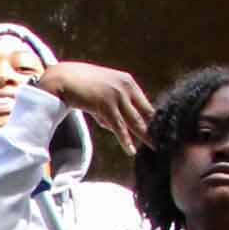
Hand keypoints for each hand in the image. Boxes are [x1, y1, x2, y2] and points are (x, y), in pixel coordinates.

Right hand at [35, 60, 154, 154]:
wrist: (63, 78)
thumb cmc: (81, 85)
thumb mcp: (102, 92)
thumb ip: (112, 108)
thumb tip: (115, 128)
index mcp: (128, 82)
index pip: (146, 104)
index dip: (154, 120)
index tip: (161, 132)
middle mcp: (126, 87)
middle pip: (145, 113)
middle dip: (155, 129)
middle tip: (166, 142)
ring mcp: (116, 96)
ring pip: (135, 121)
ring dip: (145, 137)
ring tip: (155, 148)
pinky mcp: (105, 105)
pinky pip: (119, 126)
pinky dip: (125, 140)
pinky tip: (131, 151)